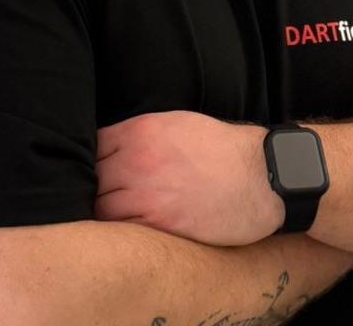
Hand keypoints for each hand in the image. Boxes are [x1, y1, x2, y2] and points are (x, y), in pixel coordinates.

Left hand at [95, 111, 282, 245]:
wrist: (259, 175)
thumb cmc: (222, 148)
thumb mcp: (178, 123)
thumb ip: (142, 133)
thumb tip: (116, 145)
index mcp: (141, 131)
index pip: (93, 145)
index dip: (95, 159)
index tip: (102, 169)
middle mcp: (136, 159)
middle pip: (92, 177)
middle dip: (98, 185)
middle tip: (111, 192)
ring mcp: (144, 192)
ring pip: (100, 206)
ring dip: (107, 209)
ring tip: (122, 211)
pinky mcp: (157, 223)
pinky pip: (121, 229)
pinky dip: (122, 229)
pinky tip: (134, 226)